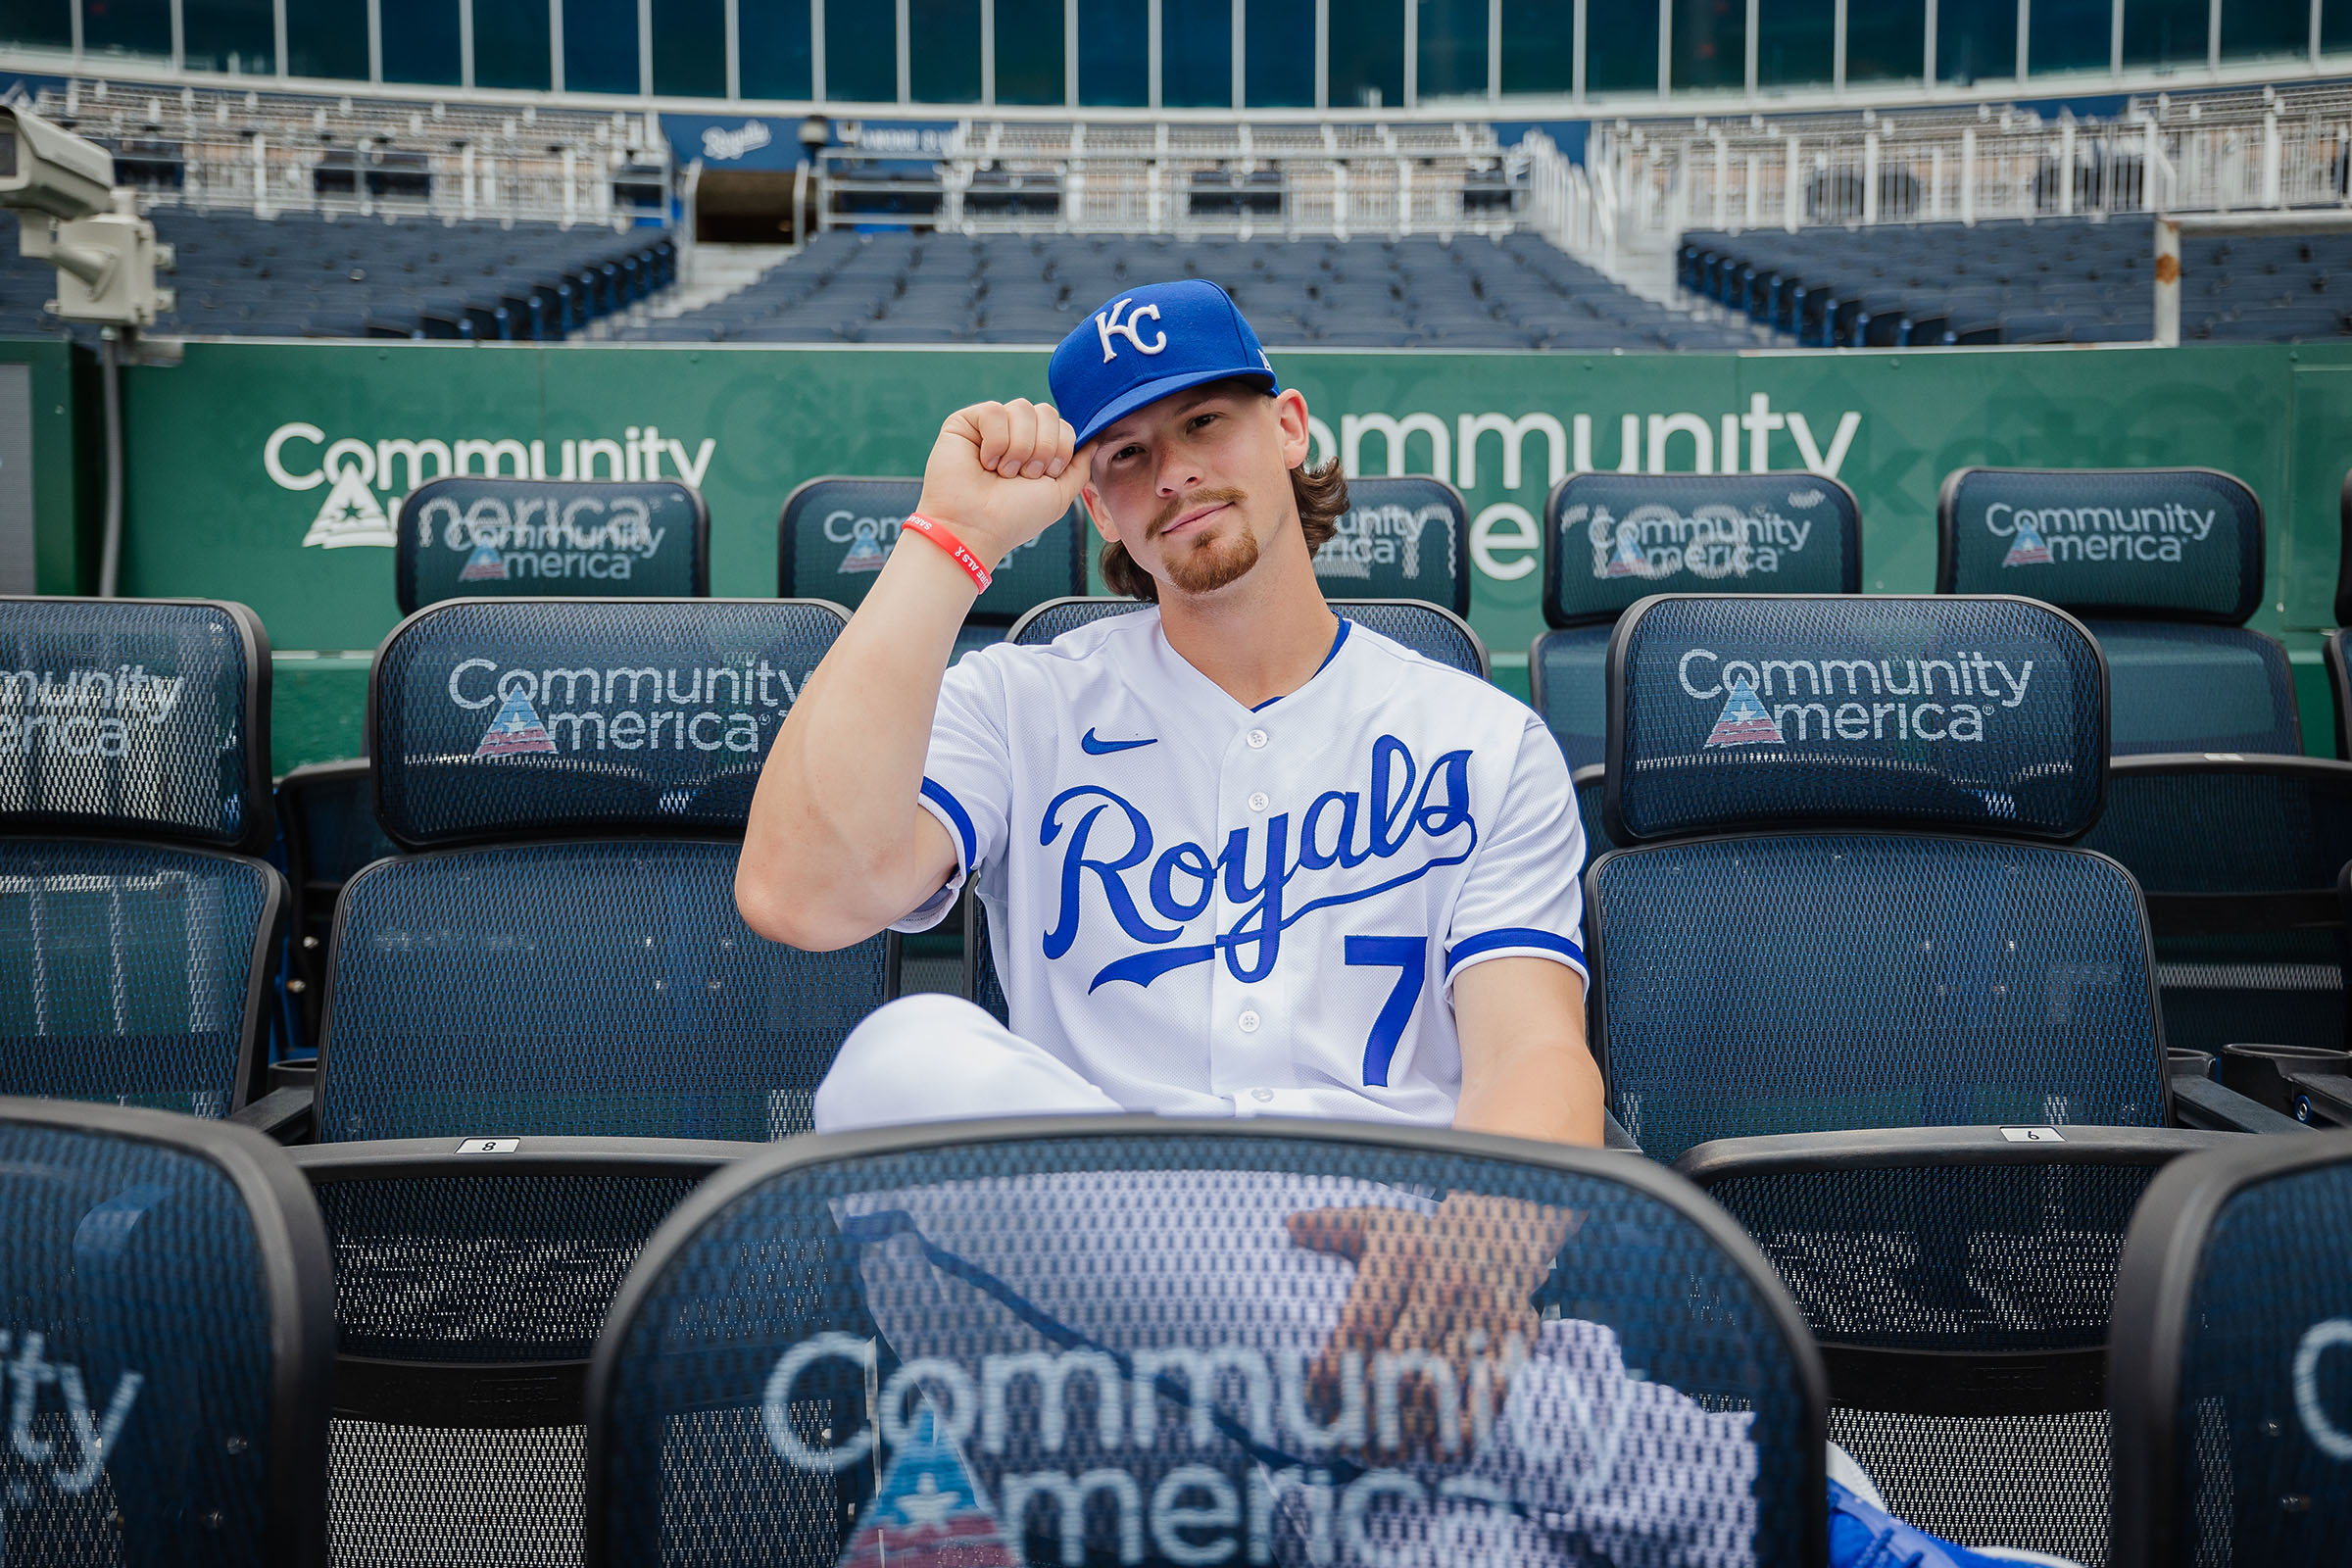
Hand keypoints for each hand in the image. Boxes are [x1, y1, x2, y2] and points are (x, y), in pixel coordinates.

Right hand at [916, 398, 1087, 568]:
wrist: (976, 529)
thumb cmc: (1015, 517)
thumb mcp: (1060, 494)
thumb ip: (1080, 466)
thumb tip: (1094, 438)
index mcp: (1037, 449)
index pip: (1064, 425)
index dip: (1061, 448)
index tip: (1045, 476)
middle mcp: (1015, 434)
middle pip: (1047, 411)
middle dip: (1043, 447)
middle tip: (1023, 475)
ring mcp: (990, 426)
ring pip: (1022, 408)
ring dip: (1019, 447)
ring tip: (1003, 472)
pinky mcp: (966, 422)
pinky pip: (994, 410)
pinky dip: (995, 441)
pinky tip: (984, 462)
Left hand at [1288, 1194, 1579, 1458]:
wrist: (1500, 1238)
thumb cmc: (1421, 1242)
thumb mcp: (1377, 1223)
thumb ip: (1331, 1226)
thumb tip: (1290, 1225)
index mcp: (1407, 1255)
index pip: (1361, 1328)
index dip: (1334, 1371)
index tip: (1314, 1398)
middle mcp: (1448, 1282)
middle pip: (1399, 1366)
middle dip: (1367, 1410)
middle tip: (1342, 1440)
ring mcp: (1485, 1311)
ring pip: (1441, 1387)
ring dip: (1408, 1430)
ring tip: (1378, 1455)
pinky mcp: (1516, 1338)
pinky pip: (1491, 1394)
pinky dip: (1464, 1429)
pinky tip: (1436, 1449)